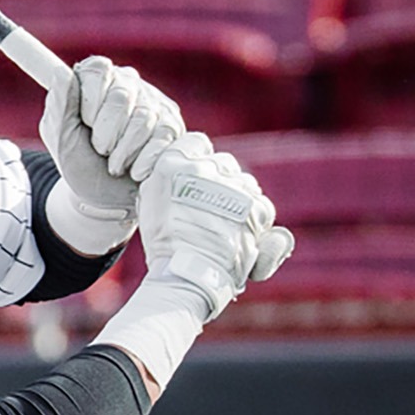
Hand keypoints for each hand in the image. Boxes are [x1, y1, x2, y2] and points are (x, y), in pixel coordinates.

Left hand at [39, 55, 185, 225]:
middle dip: (105, 133)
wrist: (106, 200)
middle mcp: (128, 84)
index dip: (91, 100)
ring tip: (115, 164)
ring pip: (144, 118)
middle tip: (100, 149)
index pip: (98, 70)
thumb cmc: (80, 163)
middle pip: (122, 95)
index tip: (85, 124)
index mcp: (96, 80)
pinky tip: (135, 170)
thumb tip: (60, 73)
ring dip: (124, 151)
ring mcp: (154, 103)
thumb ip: (59, 106)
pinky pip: (164, 136)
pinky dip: (144, 160)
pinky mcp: (173, 126)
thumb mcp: (60, 139)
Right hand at [137, 132, 293, 321]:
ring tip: (226, 228)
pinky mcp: (256, 207)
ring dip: (240, 200)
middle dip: (221, 181)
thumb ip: (169, 177)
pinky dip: (257, 219)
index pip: (196, 142)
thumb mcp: (151, 202)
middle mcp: (206, 169)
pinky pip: (262, 205)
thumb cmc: (164, 244)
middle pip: (224, 163)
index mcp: (174, 164)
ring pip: (246, 183)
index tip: (195, 179)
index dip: (199, 158)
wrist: (186, 273)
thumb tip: (185, 167)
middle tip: (210, 209)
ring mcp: (234, 187)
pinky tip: (244, 236)